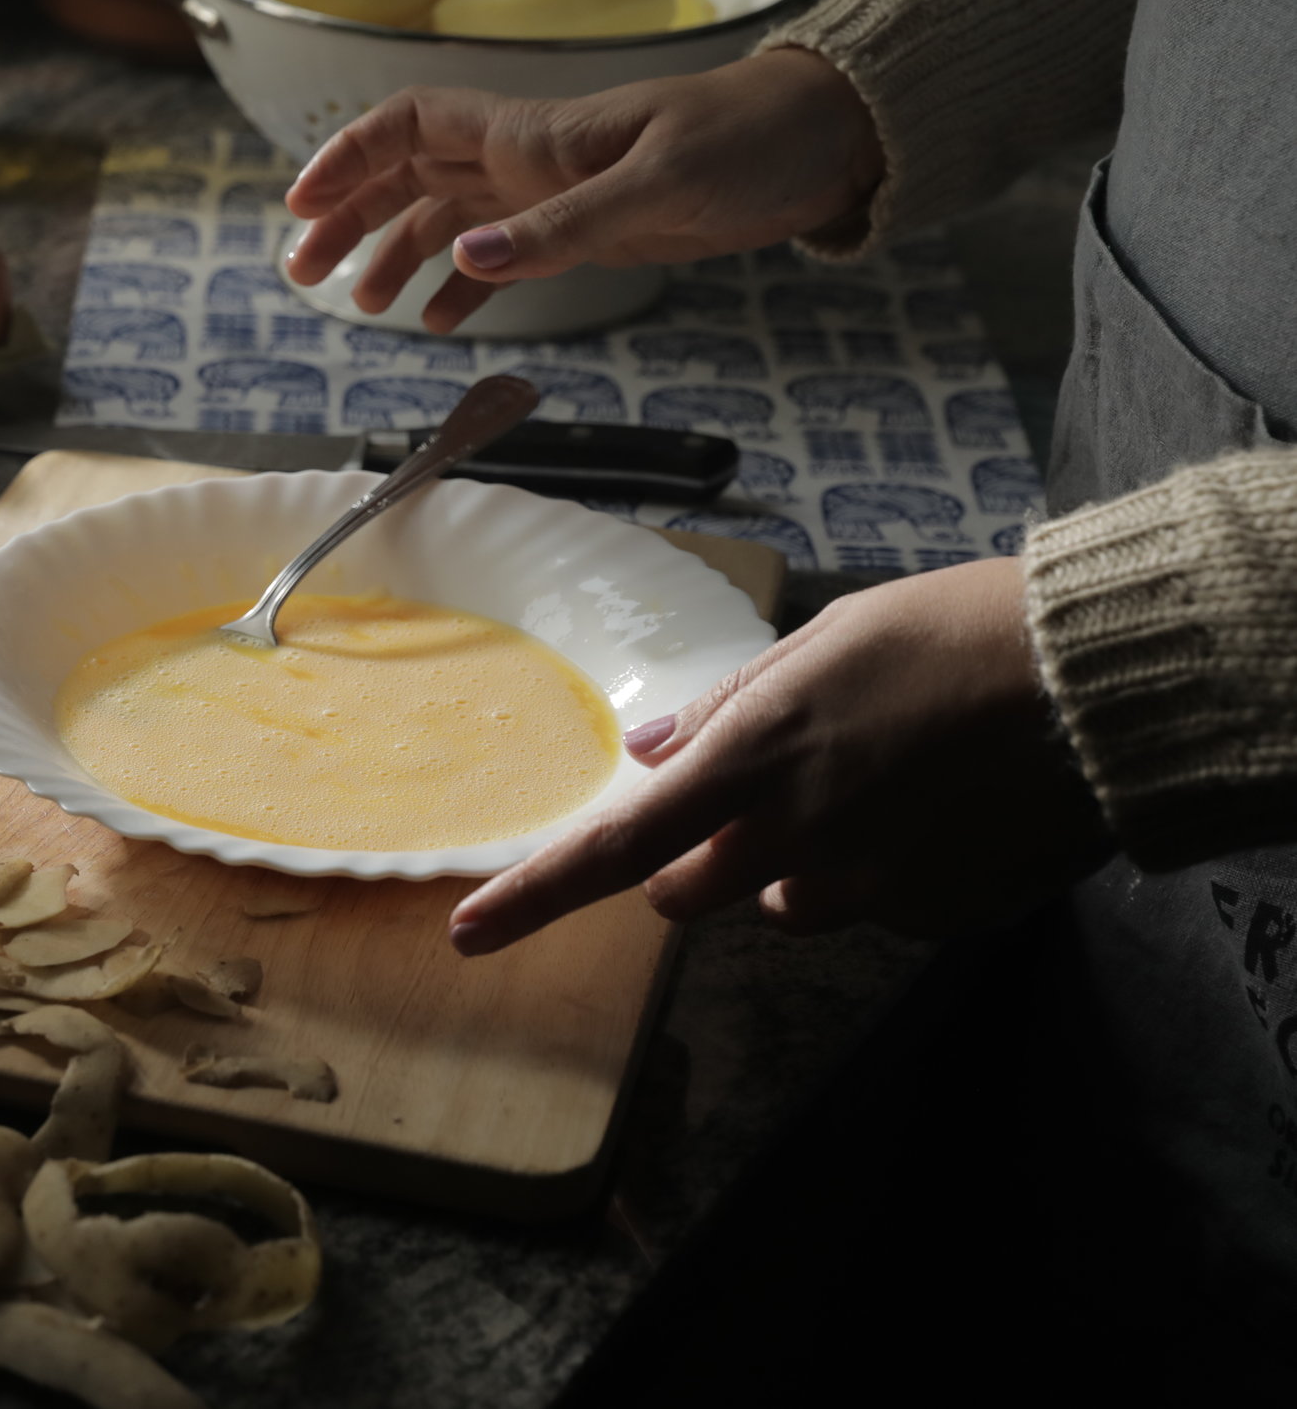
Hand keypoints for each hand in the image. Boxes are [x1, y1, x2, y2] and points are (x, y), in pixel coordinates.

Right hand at [282, 48, 884, 331]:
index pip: (410, 124)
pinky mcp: (585, 230)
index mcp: (532, 134)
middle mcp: (527, 160)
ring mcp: (551, 197)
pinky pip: (502, 257)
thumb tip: (466, 259)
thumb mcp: (656, 185)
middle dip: (350, 217)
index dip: (348, 156)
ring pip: (446, 218)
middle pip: (408, 176)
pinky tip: (441, 322)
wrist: (820, 145)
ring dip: (396, 255)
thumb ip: (559, 228)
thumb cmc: (746, 139)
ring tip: (361, 307)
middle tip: (303, 271)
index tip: (302, 202)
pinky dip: (463, 286)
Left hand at [447, 559, 1111, 950]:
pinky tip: (943, 807)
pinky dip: (888, 871)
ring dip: (797, 864)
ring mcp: (869, 892)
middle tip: (766, 785)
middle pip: (691, 893)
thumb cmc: (951, 634)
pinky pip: (878, 910)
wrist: (1095, 681)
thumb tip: (650, 755)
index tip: (470, 932)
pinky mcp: (937, 919)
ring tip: (880, 782)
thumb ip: (728, 710)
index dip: (536, 896)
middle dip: (699, 856)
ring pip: (786, 905)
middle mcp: (796, 843)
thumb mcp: (822, 643)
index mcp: (752, 765)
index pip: (618, 851)